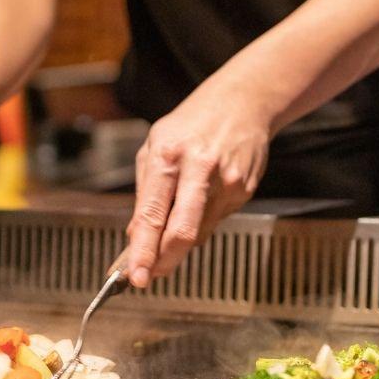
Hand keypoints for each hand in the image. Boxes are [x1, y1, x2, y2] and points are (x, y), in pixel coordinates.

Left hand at [125, 90, 270, 287]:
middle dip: (164, 261)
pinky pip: (215, 221)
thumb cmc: (191, 124)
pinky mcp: (244, 190)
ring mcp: (226, 181)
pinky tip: (199, 201)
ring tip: (171, 226)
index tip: (134, 276)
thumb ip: (145, 193)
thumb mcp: (154, 146)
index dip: (143, 250)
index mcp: (169, 154)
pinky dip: (200, 222)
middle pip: (183, 232)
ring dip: (180, 241)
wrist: (243, 102)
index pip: (152, 214)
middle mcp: (199, 168)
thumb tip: (135, 237)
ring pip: (199, 232)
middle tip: (149, 276)